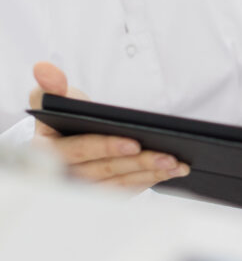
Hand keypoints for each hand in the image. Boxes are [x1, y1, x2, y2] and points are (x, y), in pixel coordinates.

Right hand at [29, 61, 188, 191]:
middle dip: (139, 163)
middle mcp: (64, 174)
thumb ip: (50, 84)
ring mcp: (84, 186)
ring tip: (177, 165)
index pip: (80, 150)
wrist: (71, 132)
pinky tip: (172, 172)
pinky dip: (151, 180)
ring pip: (120, 182)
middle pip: (106, 170)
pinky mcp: (102, 192)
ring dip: (150, 174)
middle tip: (168, 157)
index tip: (134, 143)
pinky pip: (127, 189)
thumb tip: (44, 69)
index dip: (107, 147)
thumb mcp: (55, 96)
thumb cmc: (64, 113)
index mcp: (47, 151)